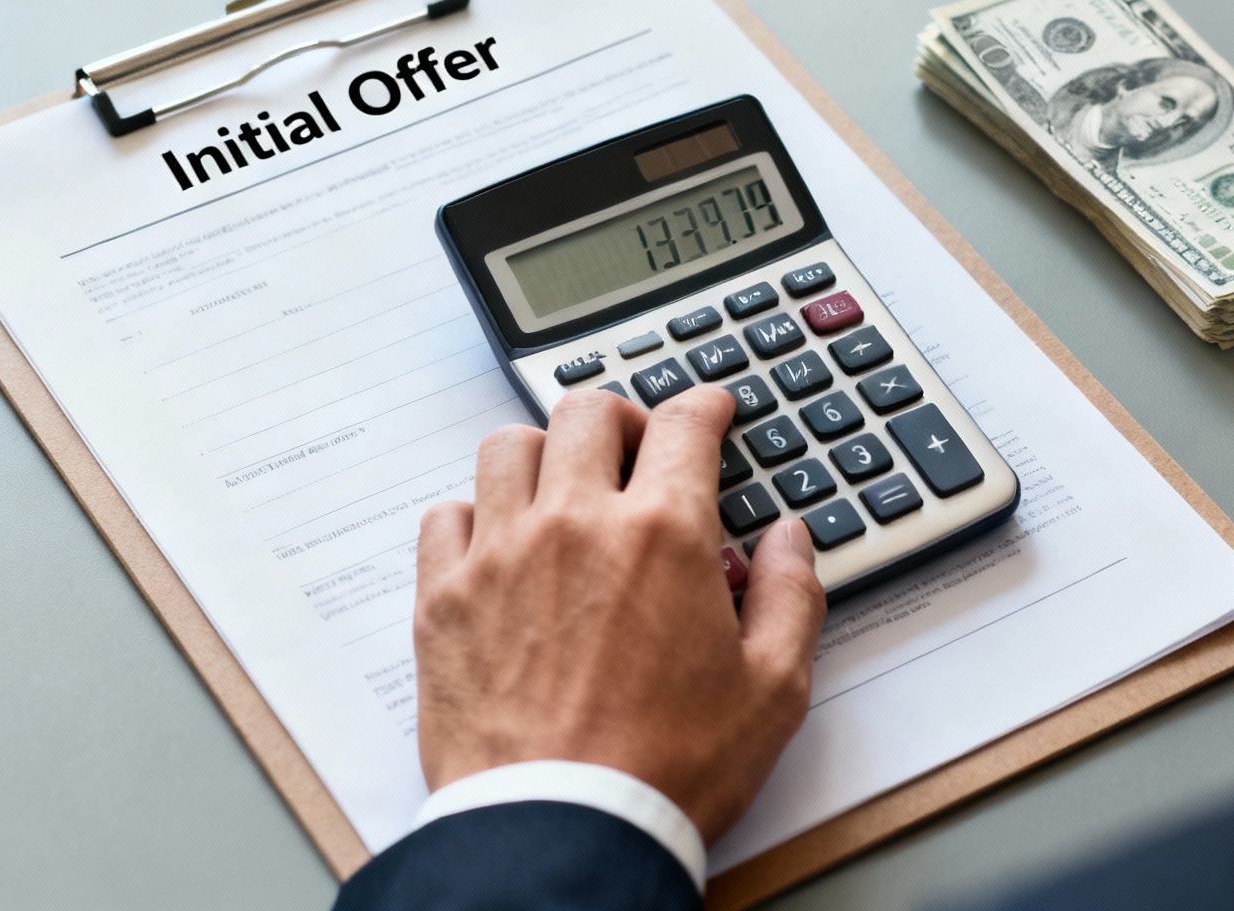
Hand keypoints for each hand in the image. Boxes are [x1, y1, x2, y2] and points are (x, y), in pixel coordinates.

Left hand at [412, 385, 827, 840]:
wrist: (563, 829)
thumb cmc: (665, 769)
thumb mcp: (773, 690)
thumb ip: (790, 597)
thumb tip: (787, 541)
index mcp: (662, 534)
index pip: (683, 424)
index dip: (703, 405)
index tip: (709, 409)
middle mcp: (575, 524)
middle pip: (588, 413)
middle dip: (622, 419)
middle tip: (637, 451)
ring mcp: (499, 556)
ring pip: (507, 447)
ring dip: (543, 454)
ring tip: (563, 488)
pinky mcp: (443, 600)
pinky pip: (445, 516)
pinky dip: (473, 515)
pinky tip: (498, 544)